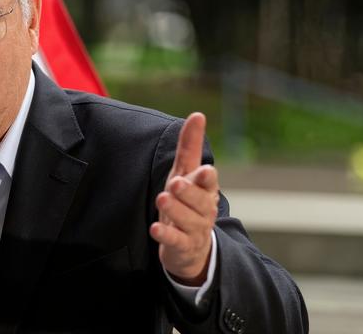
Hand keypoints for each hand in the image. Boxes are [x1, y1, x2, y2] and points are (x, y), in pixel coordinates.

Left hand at [149, 112, 219, 285]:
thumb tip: (197, 115)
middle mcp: (204, 209)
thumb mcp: (187, 173)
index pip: (207, 182)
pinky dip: (166, 236)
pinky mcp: (183, 246)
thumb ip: (190, 146)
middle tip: (176, 183)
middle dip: (189, 192)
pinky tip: (155, 229)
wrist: (192, 246)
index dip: (205, 177)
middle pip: (199, 201)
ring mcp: (195, 230)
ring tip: (162, 198)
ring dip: (175, 210)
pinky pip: (176, 241)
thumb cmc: (188, 201)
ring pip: (188, 220)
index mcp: (205, 190)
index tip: (204, 170)